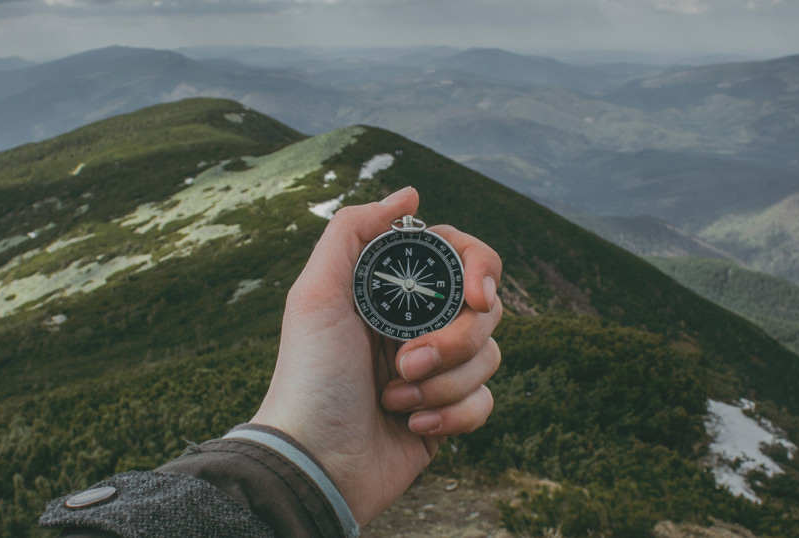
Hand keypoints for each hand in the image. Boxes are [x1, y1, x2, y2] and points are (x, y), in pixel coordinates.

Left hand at [250, 186, 503, 525]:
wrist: (314, 463)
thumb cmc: (309, 377)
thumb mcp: (316, 294)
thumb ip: (354, 231)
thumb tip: (410, 194)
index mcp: (392, 291)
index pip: (461, 258)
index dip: (479, 271)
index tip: (476, 297)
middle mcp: (417, 325)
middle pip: (485, 310)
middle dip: (453, 340)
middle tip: (406, 362)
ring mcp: (435, 371)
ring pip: (490, 357)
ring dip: (444, 383)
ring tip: (395, 400)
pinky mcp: (447, 415)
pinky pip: (486, 402)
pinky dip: (453, 415)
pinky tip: (412, 427)